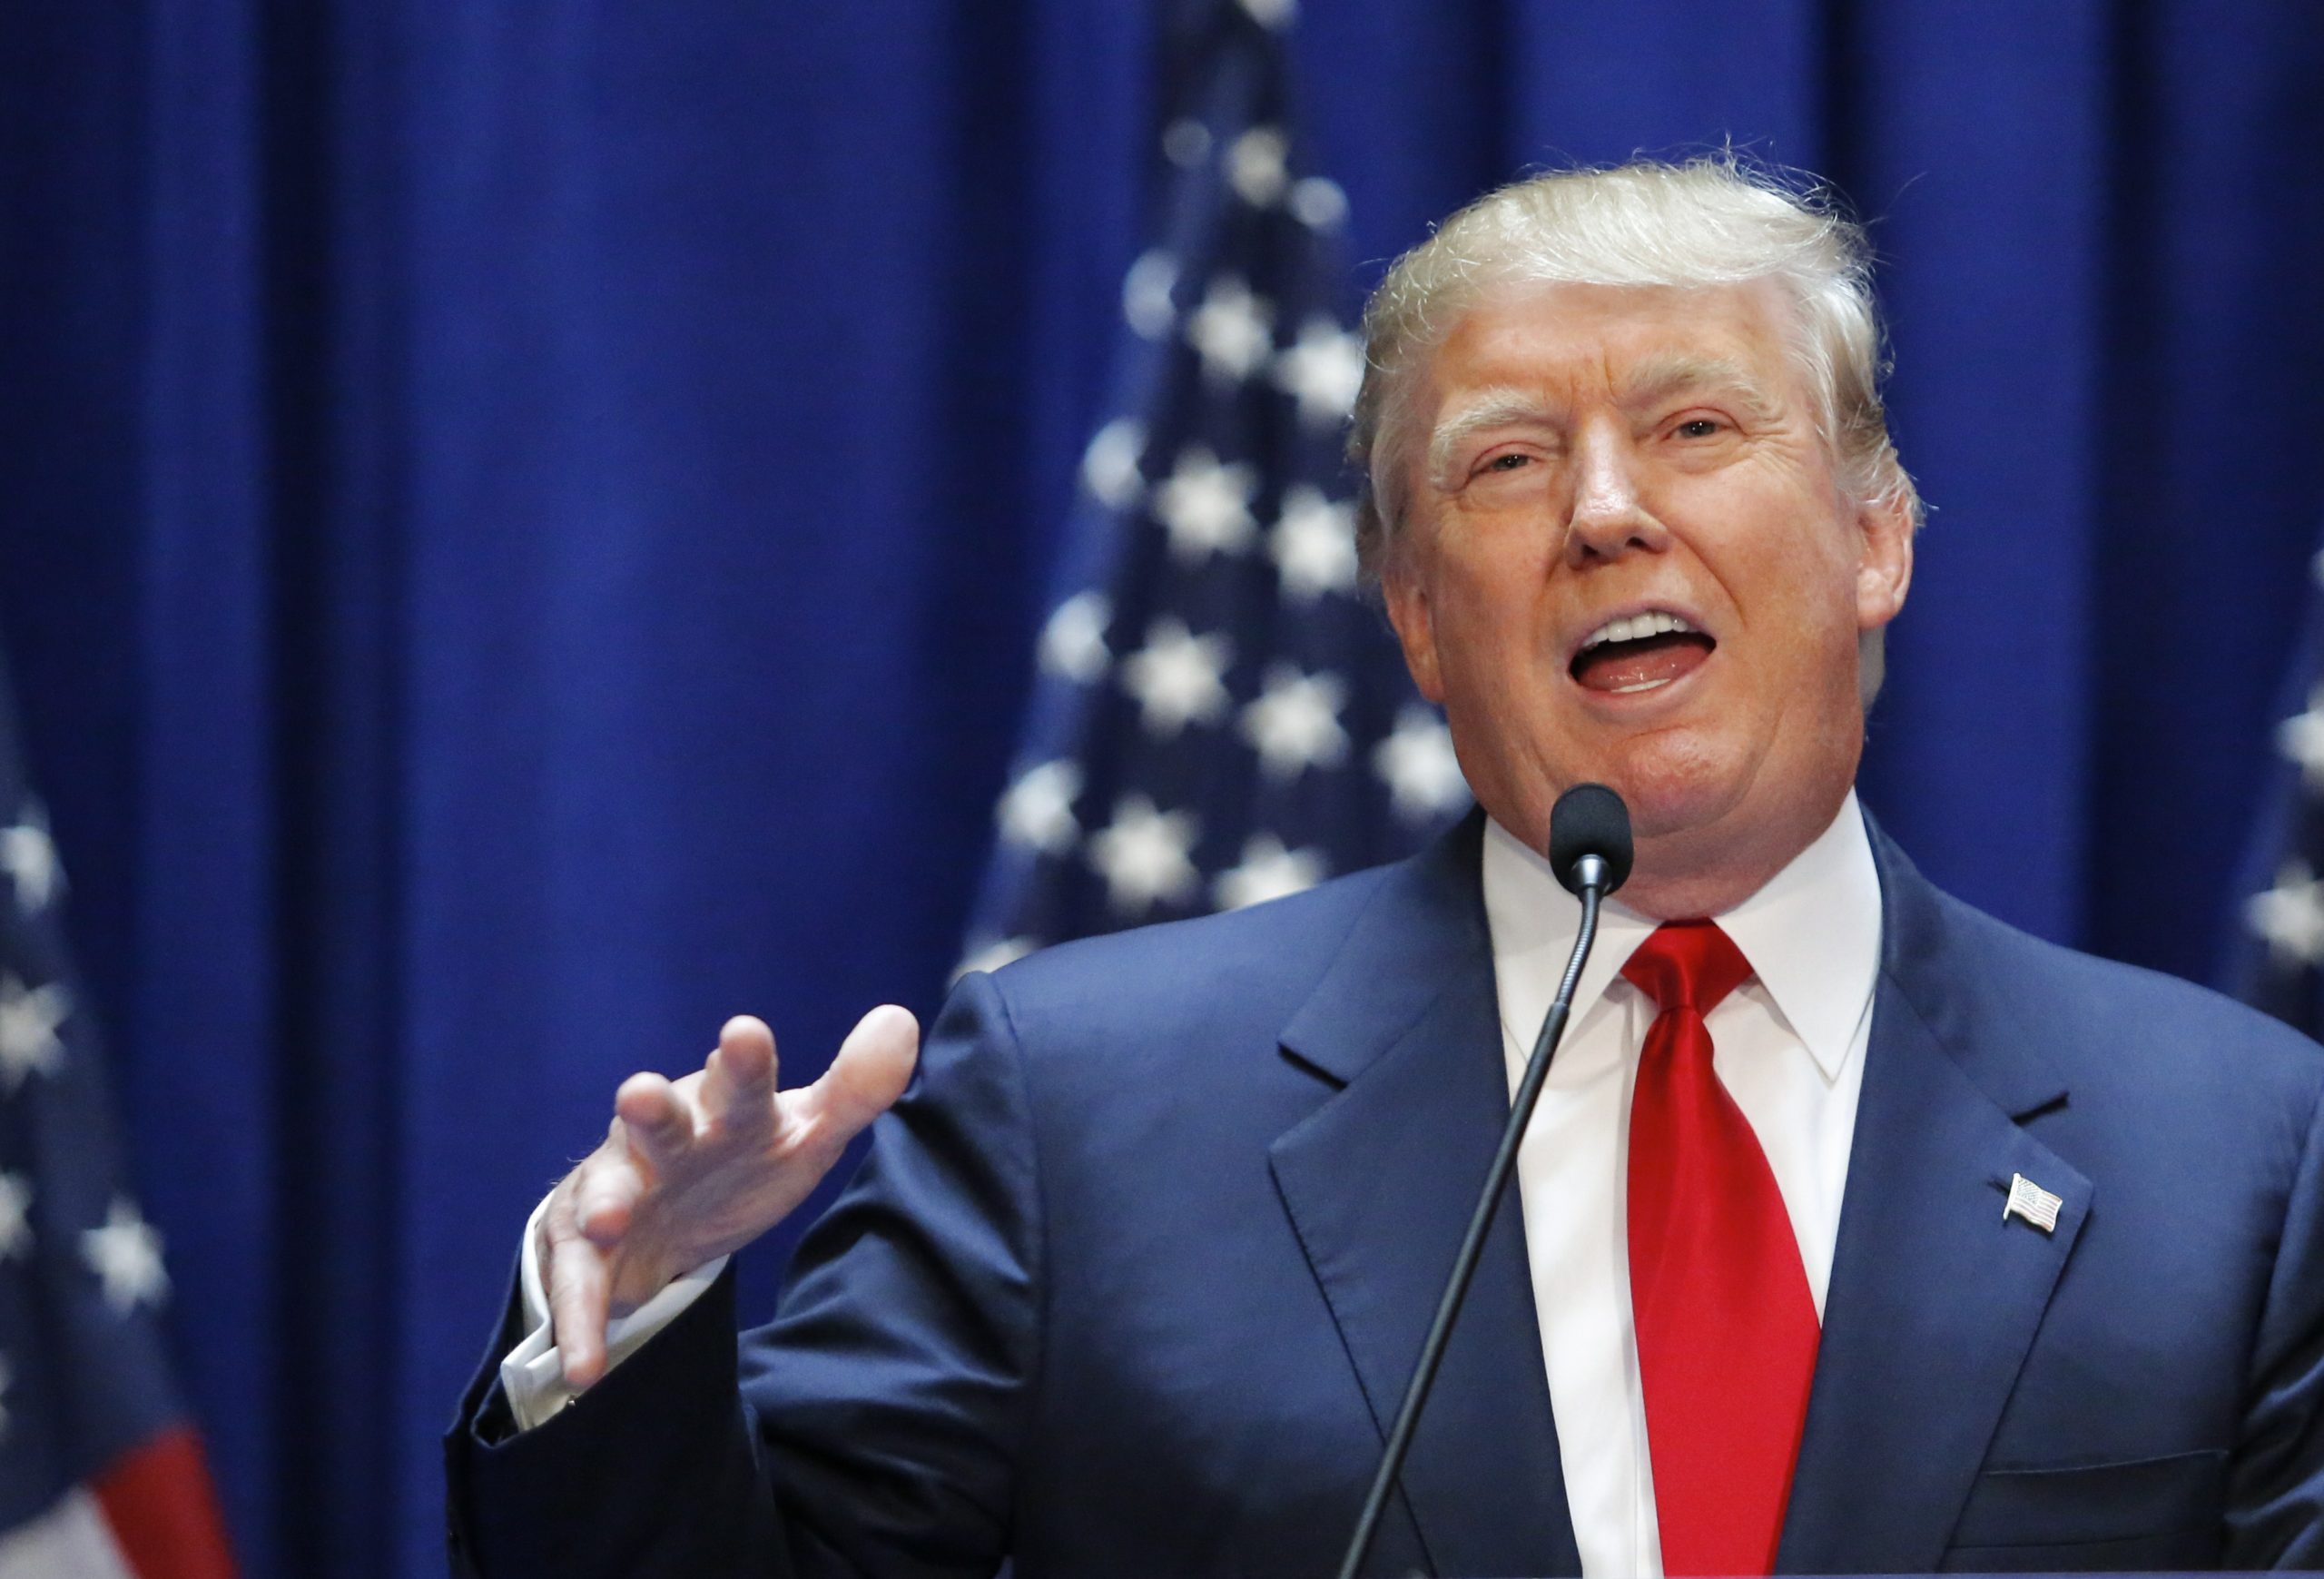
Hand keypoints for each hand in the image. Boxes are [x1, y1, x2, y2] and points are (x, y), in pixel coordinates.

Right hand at [538, 1005, 919, 1388]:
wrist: (659, 1214)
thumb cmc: (741, 1160)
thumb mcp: (802, 1133)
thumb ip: (854, 1089)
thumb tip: (901, 1021)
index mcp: (725, 1106)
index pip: (740, 1079)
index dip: (743, 1060)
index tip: (746, 1035)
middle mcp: (665, 1137)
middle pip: (660, 1119)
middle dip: (652, 1108)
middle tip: (641, 1093)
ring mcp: (618, 1188)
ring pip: (606, 1189)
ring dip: (604, 1202)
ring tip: (607, 1221)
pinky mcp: (582, 1248)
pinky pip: (579, 1284)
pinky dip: (581, 1324)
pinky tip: (585, 1366)